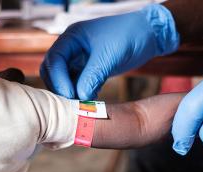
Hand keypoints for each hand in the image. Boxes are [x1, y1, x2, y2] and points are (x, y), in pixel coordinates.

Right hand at [40, 4, 179, 99]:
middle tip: (72, 103)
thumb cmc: (129, 36)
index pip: (54, 60)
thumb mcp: (109, 55)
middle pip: (53, 71)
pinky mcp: (89, 70)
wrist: (149, 34)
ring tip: (81, 105)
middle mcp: (72, 48)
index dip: (58, 79)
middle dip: (60, 87)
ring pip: (65, 80)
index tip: (69, 95)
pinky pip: (78, 84)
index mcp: (72, 37)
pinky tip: (90, 101)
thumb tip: (80, 97)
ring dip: (70, 93)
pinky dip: (81, 94)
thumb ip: (92, 76)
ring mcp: (80, 59)